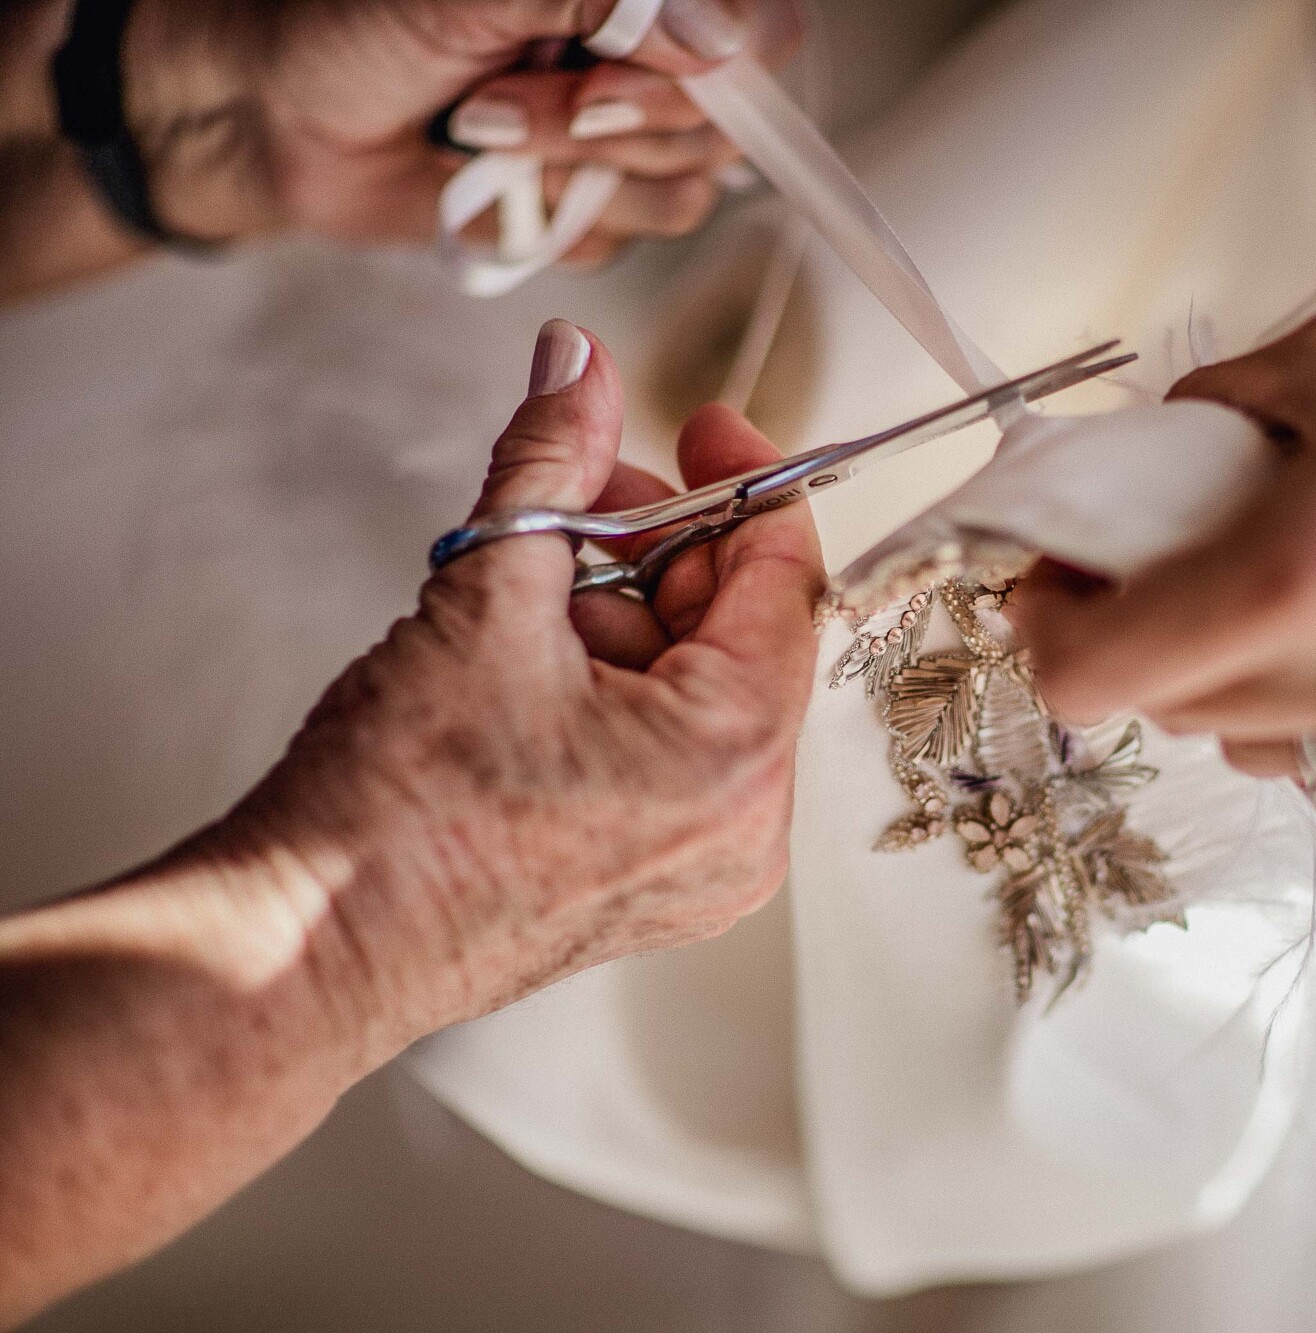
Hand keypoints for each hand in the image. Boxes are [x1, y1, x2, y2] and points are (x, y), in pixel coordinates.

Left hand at [126, 0, 798, 248]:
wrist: (272, 113)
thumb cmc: (354, 24)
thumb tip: (726, 37)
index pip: (762, 33)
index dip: (722, 72)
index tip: (619, 75)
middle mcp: (648, 60)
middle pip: (724, 126)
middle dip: (609, 123)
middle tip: (507, 96)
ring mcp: (623, 140)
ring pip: (681, 194)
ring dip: (565, 173)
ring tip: (478, 129)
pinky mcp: (592, 208)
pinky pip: (622, 243)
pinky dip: (546, 218)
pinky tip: (485, 177)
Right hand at [226, 317, 823, 1045]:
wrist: (305, 951)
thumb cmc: (392, 814)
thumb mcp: (484, 596)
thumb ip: (550, 463)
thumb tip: (577, 366)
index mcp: (736, 756)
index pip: (786, 578)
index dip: (744, 484)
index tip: (704, 429)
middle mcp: (746, 829)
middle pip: (743, 634)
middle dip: (658, 555)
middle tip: (575, 511)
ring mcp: (704, 871)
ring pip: (700, 692)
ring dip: (623, 623)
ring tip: (515, 614)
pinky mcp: (656, 889)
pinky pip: (673, 756)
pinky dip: (617, 693)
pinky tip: (526, 677)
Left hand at [1014, 214, 1315, 823]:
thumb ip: (1212, 423)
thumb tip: (1144, 463)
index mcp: (1305, 570)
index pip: (1096, 674)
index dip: (1045, 628)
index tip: (1051, 579)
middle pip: (1168, 710)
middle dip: (1132, 637)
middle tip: (1144, 557)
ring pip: (1252, 749)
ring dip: (1219, 681)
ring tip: (1261, 587)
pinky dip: (1308, 721)